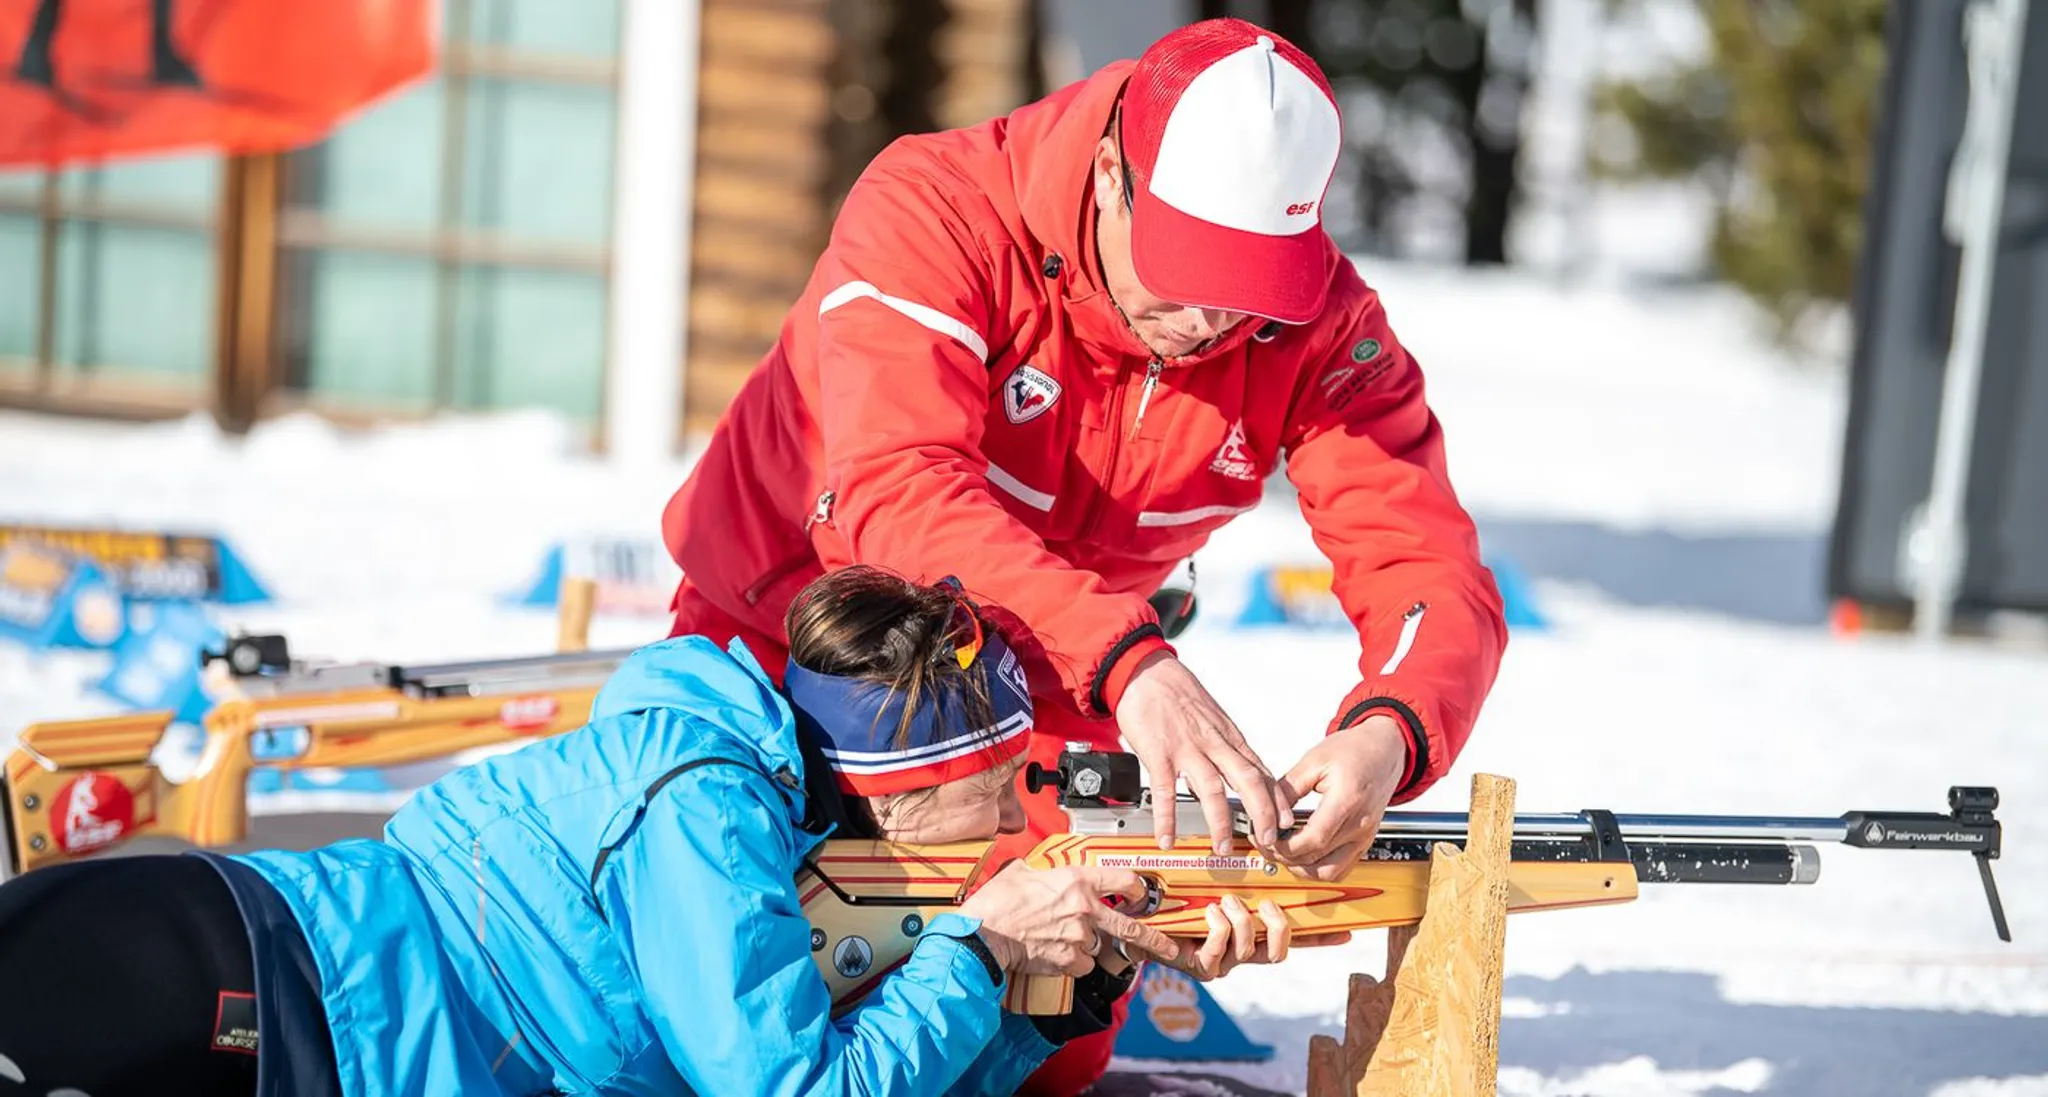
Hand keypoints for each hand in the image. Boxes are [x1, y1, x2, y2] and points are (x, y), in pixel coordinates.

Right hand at [959, 863, 1180, 975]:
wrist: (984, 934)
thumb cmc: (997, 903)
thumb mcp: (1021, 871)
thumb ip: (1042, 871)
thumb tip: (1041, 871)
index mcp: (1076, 881)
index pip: (1124, 880)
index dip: (1139, 888)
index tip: (1143, 894)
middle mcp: (1084, 910)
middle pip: (1132, 927)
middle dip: (1155, 939)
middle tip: (1169, 946)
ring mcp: (1079, 938)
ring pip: (1099, 948)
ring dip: (1089, 947)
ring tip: (1064, 940)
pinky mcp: (1069, 962)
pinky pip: (1082, 965)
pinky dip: (1075, 963)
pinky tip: (1057, 954)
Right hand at [1113, 651, 1284, 853]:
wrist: (1145, 670)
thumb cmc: (1177, 693)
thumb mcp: (1212, 718)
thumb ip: (1224, 748)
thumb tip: (1234, 777)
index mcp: (1228, 736)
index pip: (1260, 770)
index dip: (1276, 798)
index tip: (1286, 821)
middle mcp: (1213, 742)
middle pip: (1247, 779)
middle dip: (1262, 813)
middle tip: (1267, 840)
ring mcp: (1186, 748)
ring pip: (1211, 788)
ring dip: (1219, 821)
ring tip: (1221, 847)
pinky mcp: (1158, 752)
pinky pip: (1165, 790)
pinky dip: (1167, 817)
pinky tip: (1168, 837)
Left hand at [1153, 896, 1353, 980]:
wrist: (1140, 917)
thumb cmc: (1177, 899)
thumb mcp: (1216, 881)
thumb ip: (1243, 876)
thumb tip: (1269, 855)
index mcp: (1251, 930)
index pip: (1294, 937)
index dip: (1320, 938)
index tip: (1345, 933)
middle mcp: (1240, 949)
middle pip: (1279, 952)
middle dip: (1279, 928)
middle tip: (1267, 905)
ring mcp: (1222, 960)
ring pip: (1249, 950)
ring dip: (1241, 922)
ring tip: (1226, 902)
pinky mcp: (1200, 965)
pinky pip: (1219, 954)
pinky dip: (1218, 930)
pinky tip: (1209, 914)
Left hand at [1273, 715, 1408, 881]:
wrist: (1385, 750)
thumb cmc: (1355, 751)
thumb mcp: (1314, 760)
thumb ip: (1288, 789)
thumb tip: (1266, 811)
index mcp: (1347, 800)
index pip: (1314, 840)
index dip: (1286, 847)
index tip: (1267, 839)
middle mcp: (1360, 824)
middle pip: (1318, 860)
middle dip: (1286, 858)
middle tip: (1267, 845)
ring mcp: (1364, 836)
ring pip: (1330, 872)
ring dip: (1302, 869)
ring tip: (1283, 853)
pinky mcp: (1364, 842)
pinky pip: (1341, 869)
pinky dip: (1319, 869)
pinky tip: (1303, 856)